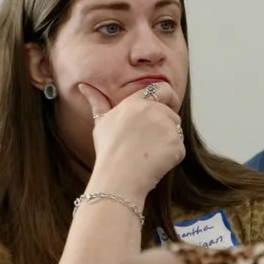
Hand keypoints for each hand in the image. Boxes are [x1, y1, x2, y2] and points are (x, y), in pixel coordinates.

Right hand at [80, 80, 184, 201]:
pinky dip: (171, 156)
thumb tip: (84, 86)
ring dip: (168, 141)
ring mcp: (166, 126)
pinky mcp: (176, 143)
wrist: (118, 178)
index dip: (167, 98)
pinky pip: (179, 148)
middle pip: (172, 113)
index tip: (167, 106)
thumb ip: (98, 102)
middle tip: (148, 142)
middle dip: (166, 125)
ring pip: (177, 131)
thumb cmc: (109, 152)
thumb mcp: (101, 123)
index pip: (162, 88)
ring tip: (148, 152)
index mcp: (135, 103)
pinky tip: (154, 162)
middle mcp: (152, 110)